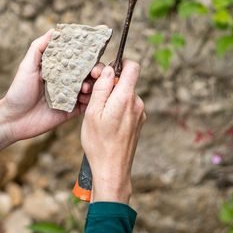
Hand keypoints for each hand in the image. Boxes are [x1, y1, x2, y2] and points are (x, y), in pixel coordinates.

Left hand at [0, 30, 102, 142]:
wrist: (14, 119)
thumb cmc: (19, 91)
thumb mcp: (27, 65)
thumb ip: (39, 47)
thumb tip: (55, 30)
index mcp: (58, 69)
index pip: (78, 59)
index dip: (88, 55)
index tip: (96, 51)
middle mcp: (66, 81)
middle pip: (88, 73)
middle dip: (96, 71)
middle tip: (95, 73)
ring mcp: (70, 96)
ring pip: (91, 89)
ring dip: (93, 86)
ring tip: (85, 88)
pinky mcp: (71, 111)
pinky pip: (87, 106)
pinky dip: (90, 101)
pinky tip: (85, 99)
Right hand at [81, 60, 145, 203]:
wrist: (112, 169)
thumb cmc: (99, 142)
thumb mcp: (92, 112)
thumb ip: (101, 88)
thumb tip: (108, 70)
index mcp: (126, 97)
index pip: (132, 66)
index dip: (120, 63)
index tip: (106, 71)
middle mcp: (137, 103)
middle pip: (126, 82)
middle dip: (110, 84)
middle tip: (92, 97)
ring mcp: (139, 114)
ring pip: (125, 95)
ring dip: (111, 99)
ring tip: (96, 114)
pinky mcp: (138, 123)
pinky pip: (127, 108)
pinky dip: (116, 110)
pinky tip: (105, 124)